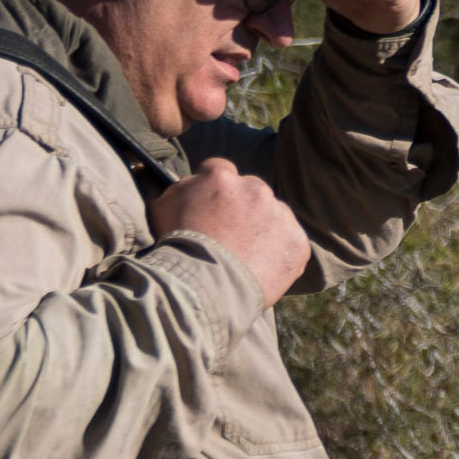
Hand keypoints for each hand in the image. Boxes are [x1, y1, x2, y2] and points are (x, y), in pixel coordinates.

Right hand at [151, 159, 310, 303]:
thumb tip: (189, 180)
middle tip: (230, 237)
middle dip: (243, 209)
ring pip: (274, 216)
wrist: (203, 287)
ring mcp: (280, 215)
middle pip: (252, 191)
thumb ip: (179, 187)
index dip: (216, 191)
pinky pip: (291, 243)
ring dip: (264, 230)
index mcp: (221, 176)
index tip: (213, 209)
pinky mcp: (297, 242)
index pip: (221, 170)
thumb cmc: (176, 249)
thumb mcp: (162, 207)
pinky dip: (280, 254)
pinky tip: (262, 269)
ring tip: (245, 257)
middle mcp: (255, 189)